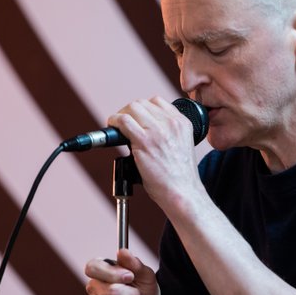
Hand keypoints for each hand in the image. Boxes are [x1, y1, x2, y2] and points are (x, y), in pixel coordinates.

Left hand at [107, 96, 205, 213]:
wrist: (183, 192)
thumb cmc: (179, 177)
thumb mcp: (182, 146)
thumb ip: (168, 133)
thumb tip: (144, 128)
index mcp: (182, 123)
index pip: (157, 102)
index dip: (143, 109)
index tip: (136, 118)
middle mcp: (171, 123)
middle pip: (142, 103)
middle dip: (130, 111)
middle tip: (123, 124)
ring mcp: (158, 131)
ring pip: (132, 108)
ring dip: (121, 115)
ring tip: (117, 126)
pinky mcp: (144, 141)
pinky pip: (123, 121)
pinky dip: (114, 121)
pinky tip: (112, 128)